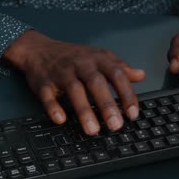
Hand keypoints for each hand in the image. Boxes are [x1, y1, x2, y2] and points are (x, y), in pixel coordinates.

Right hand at [2, 30, 145, 134]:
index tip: (133, 113)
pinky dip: (53, 107)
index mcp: (97, 59)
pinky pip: (48, 96)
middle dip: (107, 105)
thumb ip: (119, 67)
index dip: (126, 94)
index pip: (116, 75)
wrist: (38, 49)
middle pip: (96, 83)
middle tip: (116, 125)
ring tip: (93, 130)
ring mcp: (61, 73)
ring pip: (74, 90)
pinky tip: (61, 120)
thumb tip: (141, 75)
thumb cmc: (72, 56)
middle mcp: (81, 64)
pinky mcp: (44, 83)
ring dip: (84, 110)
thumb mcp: (98, 56)